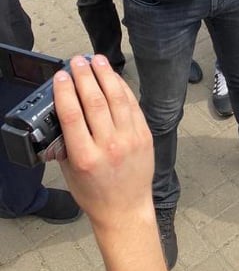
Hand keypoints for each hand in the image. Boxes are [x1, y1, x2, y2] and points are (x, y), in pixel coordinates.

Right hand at [54, 55, 154, 231]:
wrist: (125, 210)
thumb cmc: (96, 194)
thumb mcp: (70, 172)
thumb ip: (65, 144)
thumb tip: (62, 114)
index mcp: (86, 157)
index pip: (73, 115)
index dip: (65, 91)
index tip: (61, 76)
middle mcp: (109, 146)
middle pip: (95, 101)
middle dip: (85, 76)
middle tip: (77, 61)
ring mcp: (130, 139)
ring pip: (117, 98)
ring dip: (106, 75)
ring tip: (97, 60)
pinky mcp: (145, 136)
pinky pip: (133, 106)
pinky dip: (123, 89)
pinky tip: (114, 77)